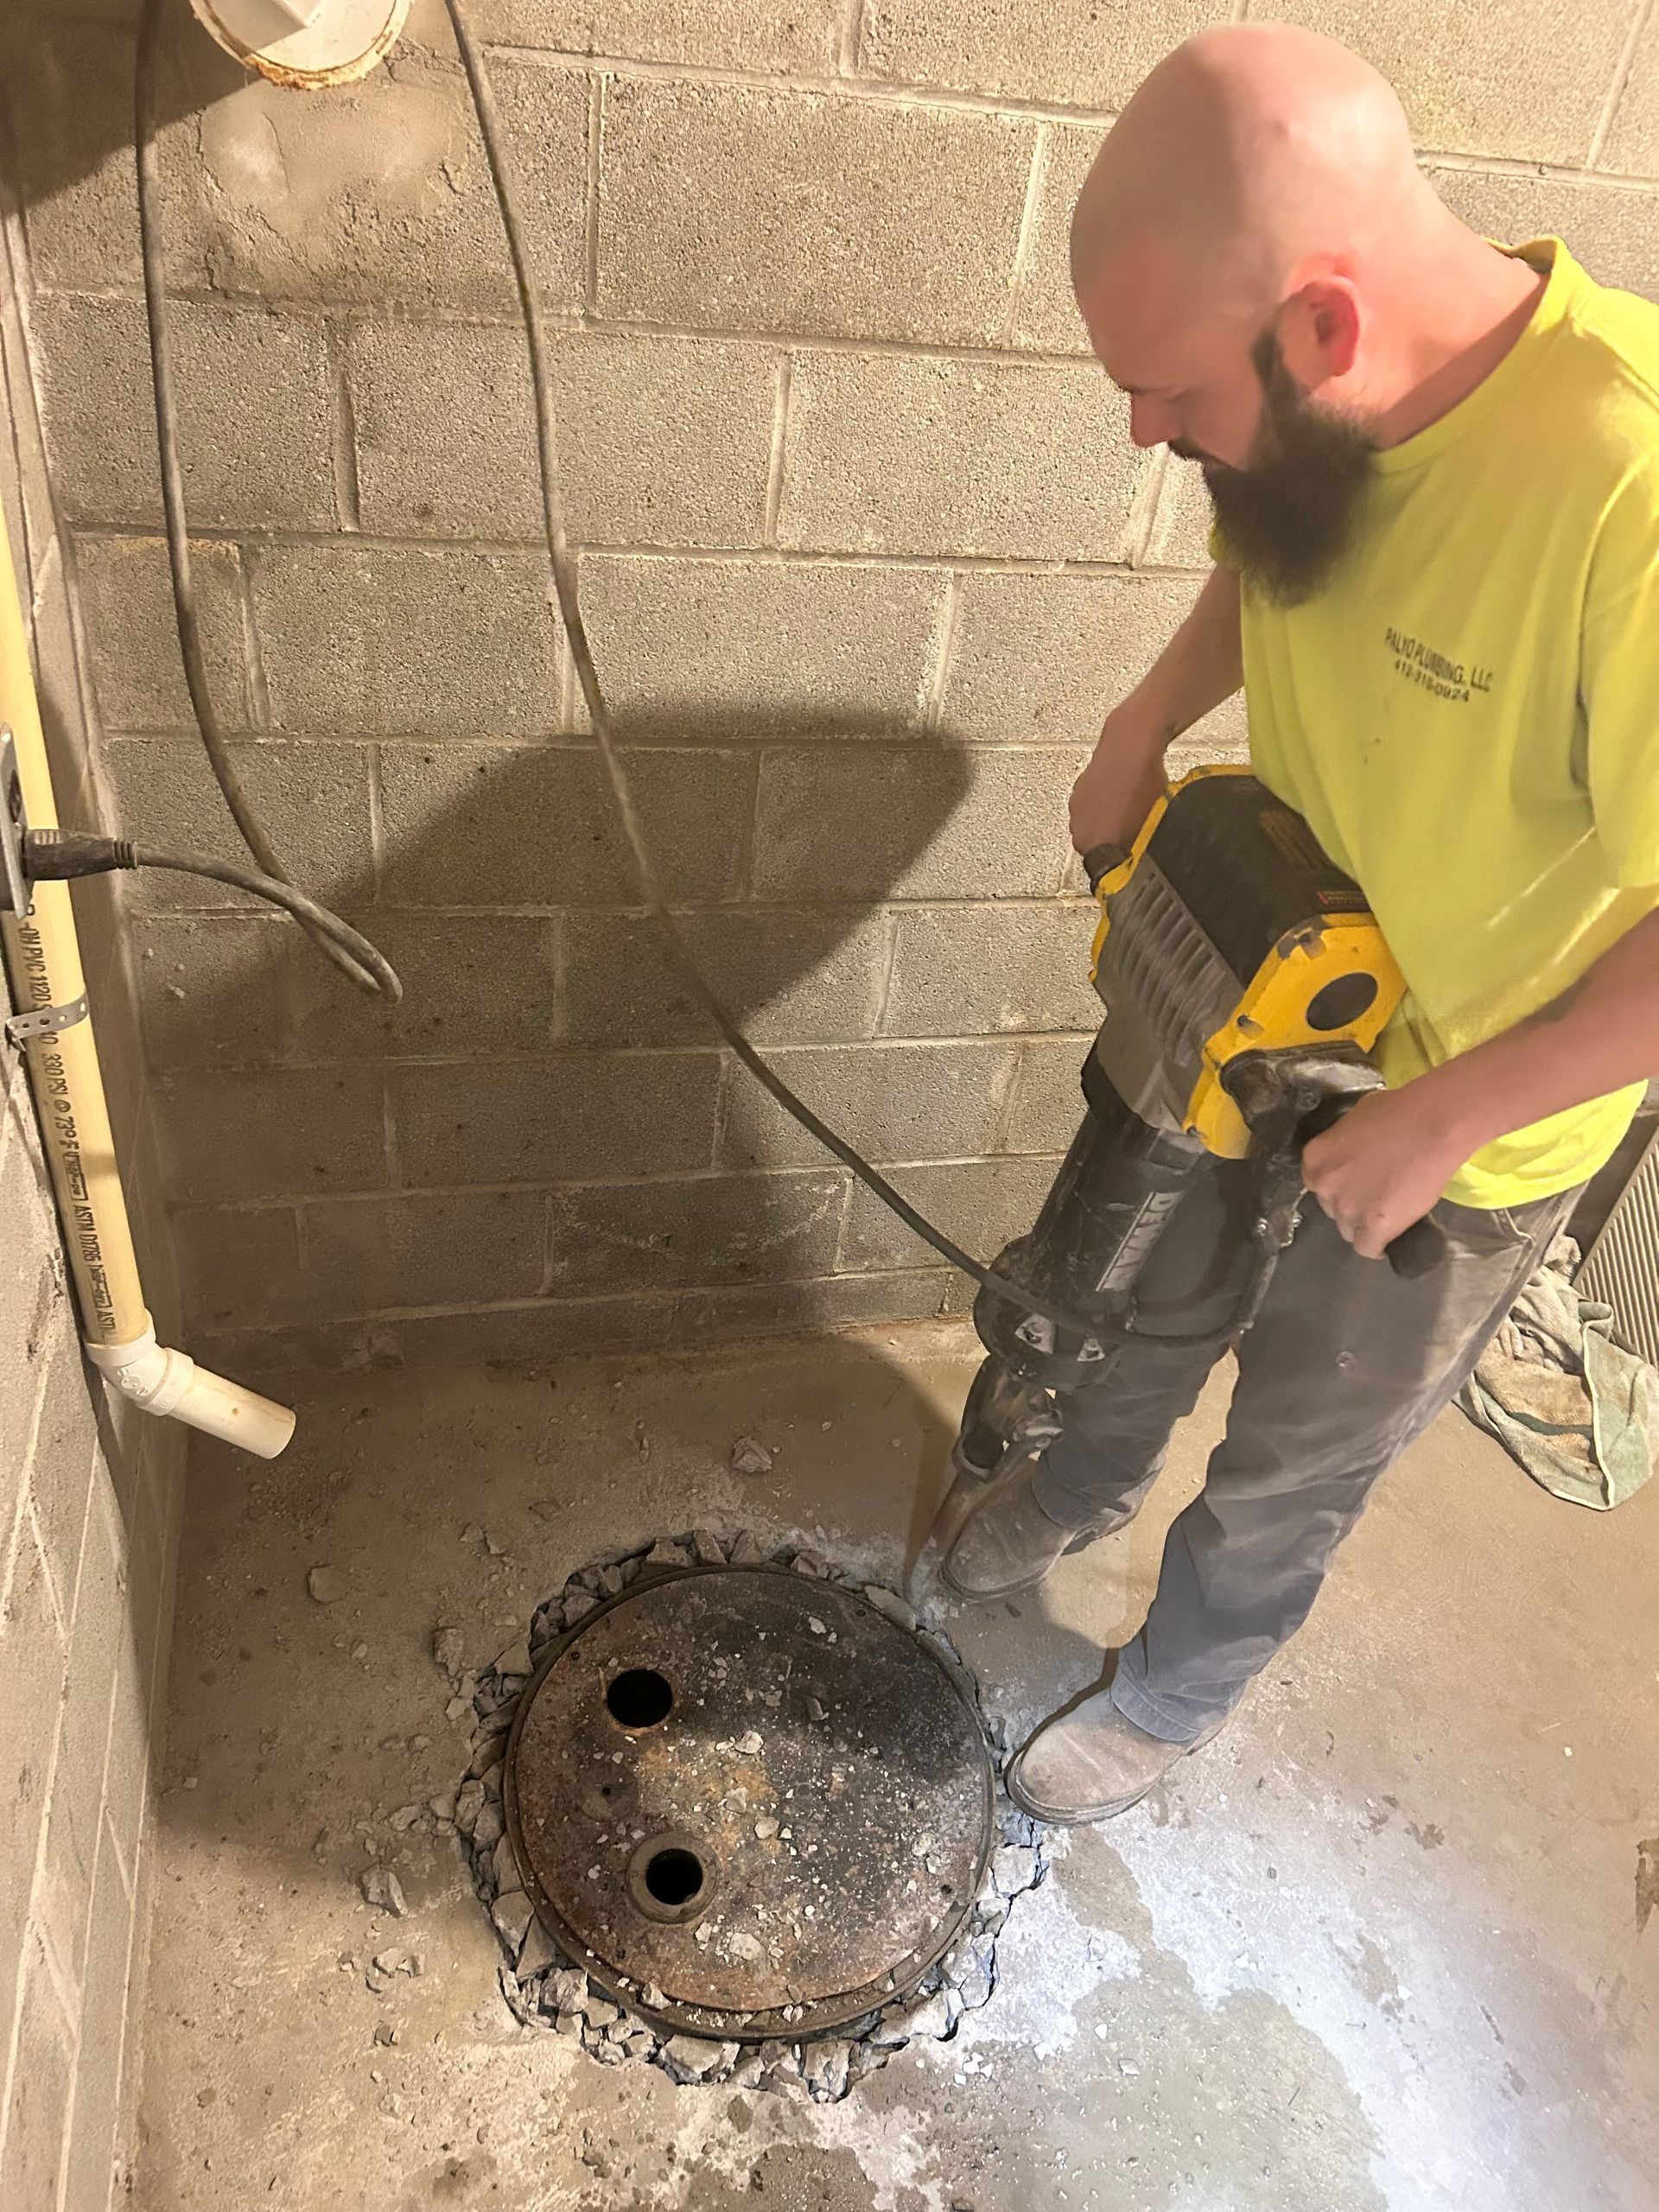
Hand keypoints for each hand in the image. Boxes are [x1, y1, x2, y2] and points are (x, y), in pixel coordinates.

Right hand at [1069, 727, 1169, 854]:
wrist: (1130, 747)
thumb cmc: (1143, 789)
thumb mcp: (1149, 827)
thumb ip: (1139, 851)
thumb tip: (1144, 861)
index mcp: (1090, 845)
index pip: (1105, 868)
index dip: (1124, 864)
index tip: (1139, 857)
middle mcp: (1077, 829)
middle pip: (1097, 847)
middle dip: (1115, 843)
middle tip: (1138, 833)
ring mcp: (1077, 807)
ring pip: (1096, 824)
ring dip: (1110, 822)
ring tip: (1133, 809)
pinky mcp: (1080, 787)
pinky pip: (1095, 804)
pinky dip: (1107, 803)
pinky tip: (1125, 793)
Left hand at [1300, 1086, 1467, 1258]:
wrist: (1432, 1127)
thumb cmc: (1399, 1112)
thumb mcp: (1356, 1119)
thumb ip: (1346, 1143)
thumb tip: (1353, 1150)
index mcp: (1315, 1159)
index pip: (1317, 1183)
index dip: (1339, 1184)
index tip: (1354, 1183)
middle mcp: (1325, 1187)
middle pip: (1332, 1207)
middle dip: (1351, 1203)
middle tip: (1376, 1194)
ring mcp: (1349, 1209)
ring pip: (1348, 1229)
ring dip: (1364, 1224)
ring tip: (1387, 1215)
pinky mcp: (1375, 1227)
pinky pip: (1368, 1247)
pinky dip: (1377, 1245)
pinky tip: (1388, 1239)